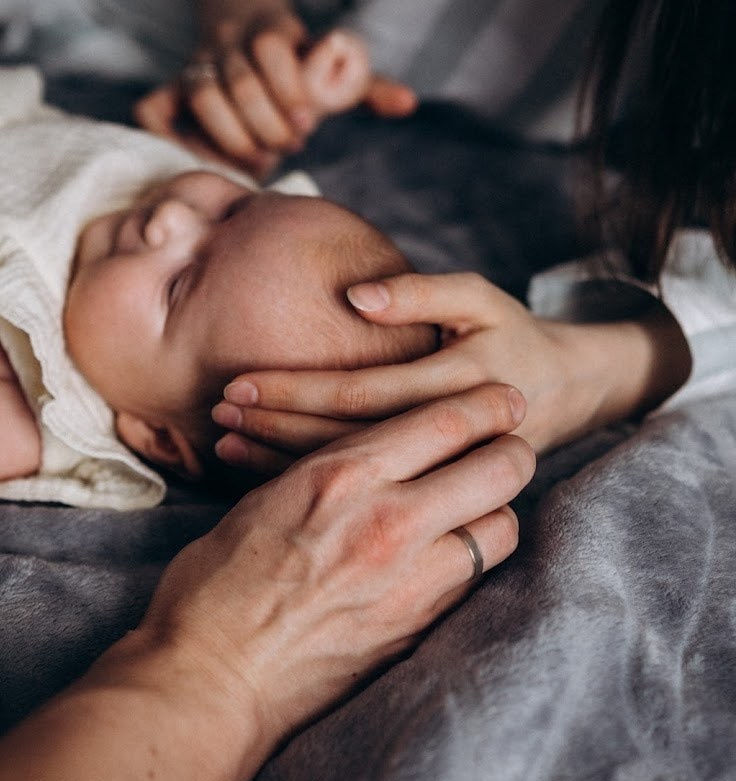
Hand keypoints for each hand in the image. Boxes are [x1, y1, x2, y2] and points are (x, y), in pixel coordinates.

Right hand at [134, 17, 416, 178]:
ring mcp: (193, 67)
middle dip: (267, 122)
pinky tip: (207, 159)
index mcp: (271, 27)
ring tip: (259, 158)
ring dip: (232, 136)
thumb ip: (367, 87)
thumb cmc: (298, 74)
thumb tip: (409, 104)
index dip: (289, 87)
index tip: (307, 123)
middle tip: (289, 145)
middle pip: (238, 77)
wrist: (244, 42)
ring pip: (201, 94)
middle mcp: (226, 42)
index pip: (273, 41)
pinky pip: (152, 110)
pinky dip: (172, 136)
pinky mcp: (166, 94)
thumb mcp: (335, 74)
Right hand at [140, 383, 532, 742]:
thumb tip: (376, 455)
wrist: (211, 680)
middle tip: (504, 452)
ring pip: (503, 528)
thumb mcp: (268, 498)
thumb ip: (334, 470)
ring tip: (472, 510)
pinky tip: (447, 559)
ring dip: (495, 511)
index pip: (450, 421)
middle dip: (512, 453)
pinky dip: (472, 562)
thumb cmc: (216, 583)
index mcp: (345, 476)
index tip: (504, 400)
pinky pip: (475, 581)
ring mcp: (412, 583)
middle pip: (501, 469)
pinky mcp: (418, 631)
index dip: (489, 404)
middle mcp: (390, 523)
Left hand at [211, 272, 691, 467]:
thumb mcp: (482, 299)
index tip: (239, 382)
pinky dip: (307, 477)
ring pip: (347, 469)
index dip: (295, 388)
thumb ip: (421, 294)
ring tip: (224, 440)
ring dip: (279, 455)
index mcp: (452, 387)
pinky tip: (261, 467)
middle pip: (342, 439)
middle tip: (218, 412)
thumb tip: (355, 296)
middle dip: (274, 424)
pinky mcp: (427, 486)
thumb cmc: (513, 336)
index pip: (357, 395)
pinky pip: (362, 486)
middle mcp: (442, 439)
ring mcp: (436, 471)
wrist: (563, 395)